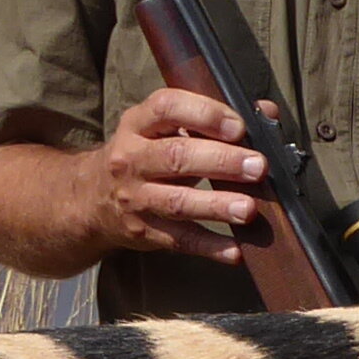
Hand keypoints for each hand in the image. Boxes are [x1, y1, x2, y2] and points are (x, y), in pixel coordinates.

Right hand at [87, 85, 275, 264]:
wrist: (91, 198)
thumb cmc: (145, 154)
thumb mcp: (165, 128)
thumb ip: (213, 118)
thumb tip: (267, 113)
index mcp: (139, 124)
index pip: (167, 108)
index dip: (205, 114)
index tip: (239, 127)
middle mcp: (132, 158)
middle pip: (176, 157)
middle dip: (221, 161)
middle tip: (258, 167)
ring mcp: (134, 197)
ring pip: (177, 202)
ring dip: (216, 206)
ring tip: (249, 209)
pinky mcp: (143, 231)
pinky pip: (179, 240)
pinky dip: (209, 247)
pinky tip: (236, 250)